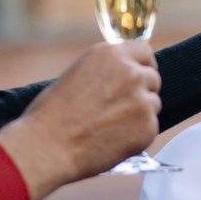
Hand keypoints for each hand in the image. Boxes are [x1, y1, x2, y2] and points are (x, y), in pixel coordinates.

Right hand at [0, 42, 159, 199]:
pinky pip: (150, 128)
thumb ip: (105, 71)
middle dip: (141, 92)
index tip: (137, 77)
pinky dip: (137, 136)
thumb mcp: (77, 74)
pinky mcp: (148, 127)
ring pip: (153, 104)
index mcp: (110, 54)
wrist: (48, 146)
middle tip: (120, 108)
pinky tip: (112, 140)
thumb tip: (120, 77)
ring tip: (109, 127)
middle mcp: (131, 72)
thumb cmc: (51, 114)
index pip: (145, 53)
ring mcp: (142, 100)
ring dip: (139, 114)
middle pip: (152, 78)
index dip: (141, 67)